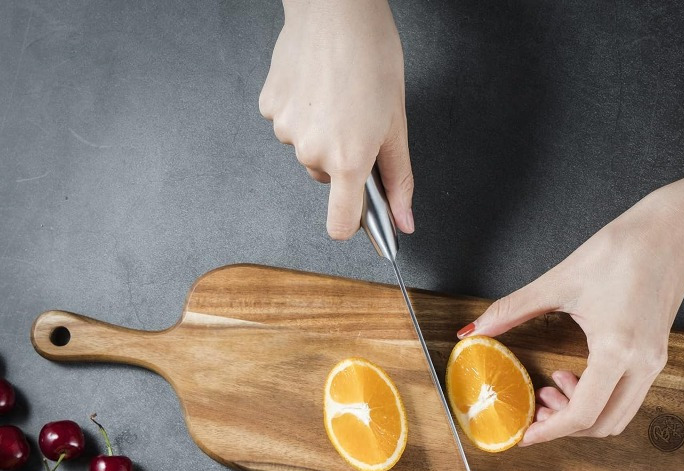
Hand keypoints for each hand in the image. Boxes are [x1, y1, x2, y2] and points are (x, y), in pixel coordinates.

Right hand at [259, 0, 413, 239]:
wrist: (336, 6)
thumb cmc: (372, 56)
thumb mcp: (397, 124)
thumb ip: (398, 180)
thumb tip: (404, 221)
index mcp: (348, 160)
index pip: (340, 224)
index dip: (350, 225)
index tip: (356, 217)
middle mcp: (313, 152)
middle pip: (326, 178)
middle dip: (341, 159)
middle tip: (357, 120)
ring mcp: (286, 131)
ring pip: (307, 151)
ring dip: (320, 134)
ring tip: (336, 97)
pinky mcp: (270, 108)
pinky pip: (288, 126)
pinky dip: (301, 114)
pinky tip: (315, 88)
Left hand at [459, 191, 683, 443]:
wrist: (672, 231)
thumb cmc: (621, 250)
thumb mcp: (559, 282)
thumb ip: (512, 310)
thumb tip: (474, 330)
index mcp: (618, 349)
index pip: (583, 413)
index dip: (550, 431)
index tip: (525, 436)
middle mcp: (642, 363)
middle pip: (602, 425)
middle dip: (565, 426)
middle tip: (535, 409)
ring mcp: (654, 362)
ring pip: (618, 416)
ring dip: (583, 414)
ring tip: (553, 388)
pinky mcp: (657, 355)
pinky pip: (627, 397)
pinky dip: (599, 400)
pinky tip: (576, 376)